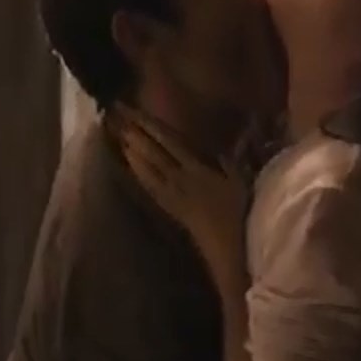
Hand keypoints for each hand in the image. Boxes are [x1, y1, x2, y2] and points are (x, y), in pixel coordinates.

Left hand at [105, 106, 249, 274]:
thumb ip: (229, 162)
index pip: (171, 143)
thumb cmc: (239, 214)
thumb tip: (219, 145)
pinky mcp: (170, 209)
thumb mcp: (239, 182)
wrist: (227, 246)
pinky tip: (132, 168)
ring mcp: (172, 196)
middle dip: (138, 137)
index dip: (153, 128)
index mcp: (197, 170)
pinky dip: (140, 175)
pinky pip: (151, 189)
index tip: (138, 114)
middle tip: (122, 121)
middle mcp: (180, 181)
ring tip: (122, 140)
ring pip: (148, 171)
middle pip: (155, 155)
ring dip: (135, 155)